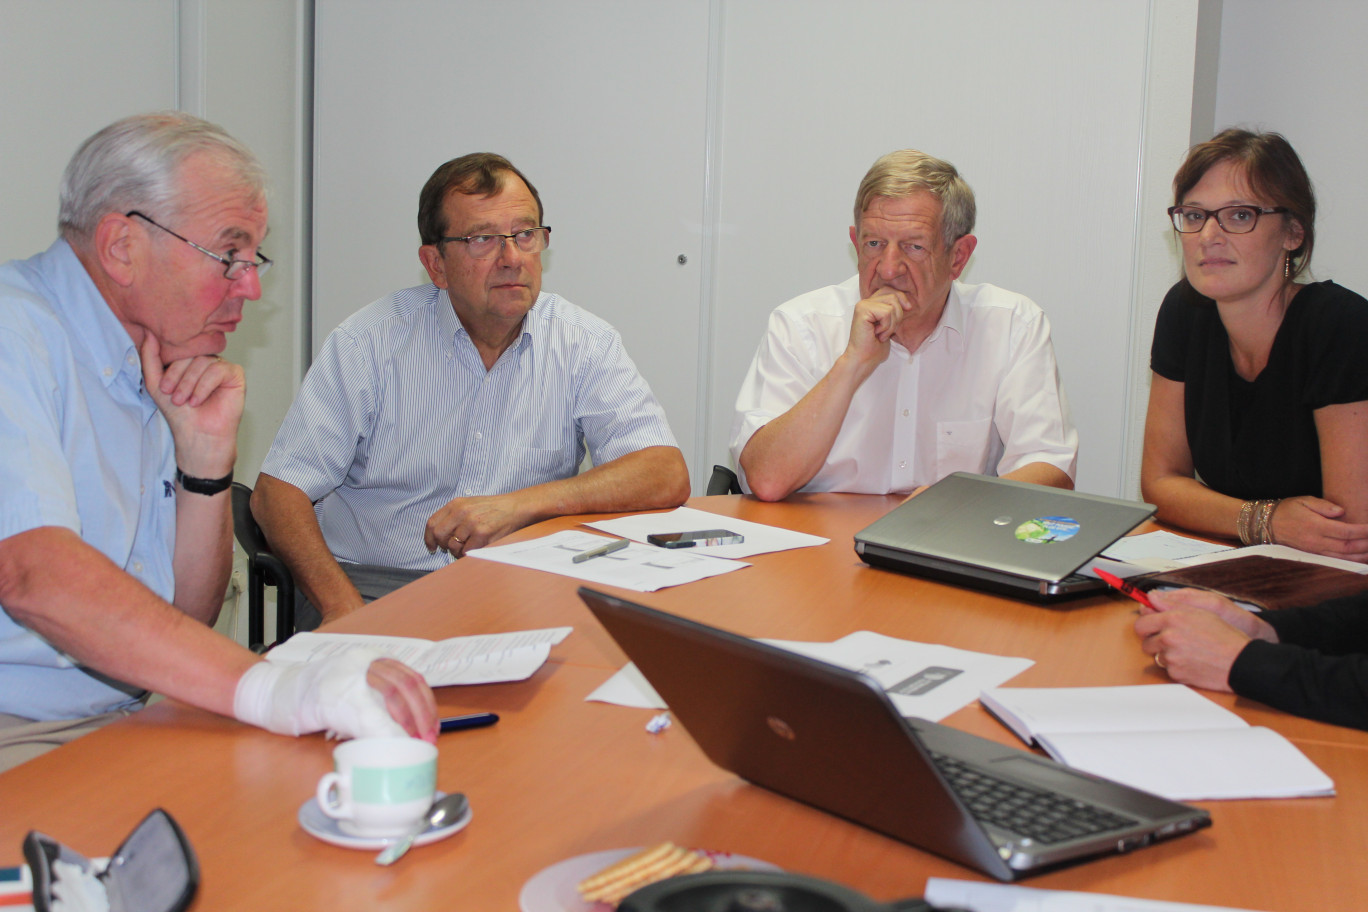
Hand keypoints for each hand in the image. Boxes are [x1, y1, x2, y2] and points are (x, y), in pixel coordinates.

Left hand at [139, 334, 243, 475]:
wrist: (197, 435)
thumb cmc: (180, 414)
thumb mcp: (156, 383)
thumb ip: (150, 357)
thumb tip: (149, 333)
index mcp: (189, 361)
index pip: (180, 350)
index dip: (171, 368)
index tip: (164, 388)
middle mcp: (206, 361)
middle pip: (191, 355)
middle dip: (179, 377)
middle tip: (175, 397)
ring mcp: (221, 366)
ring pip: (203, 361)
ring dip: (190, 384)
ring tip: (186, 402)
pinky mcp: (235, 374)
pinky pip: (219, 369)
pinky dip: (205, 386)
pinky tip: (199, 400)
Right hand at [233, 651, 437, 741]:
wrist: (275, 693)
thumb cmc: (315, 695)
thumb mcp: (352, 685)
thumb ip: (379, 695)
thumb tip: (411, 722)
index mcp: (371, 658)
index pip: (411, 678)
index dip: (427, 706)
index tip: (432, 727)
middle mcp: (363, 662)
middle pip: (405, 687)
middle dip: (421, 717)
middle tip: (425, 740)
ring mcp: (348, 678)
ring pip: (390, 700)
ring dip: (405, 727)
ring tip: (409, 745)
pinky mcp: (334, 698)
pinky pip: (368, 718)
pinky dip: (384, 735)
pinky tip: (388, 747)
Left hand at [424, 492, 528, 557]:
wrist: (514, 507)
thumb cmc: (493, 508)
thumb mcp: (469, 504)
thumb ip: (453, 516)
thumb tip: (439, 535)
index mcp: (456, 504)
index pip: (432, 523)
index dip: (429, 538)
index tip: (432, 546)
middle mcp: (461, 512)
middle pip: (439, 535)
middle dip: (443, 545)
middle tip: (451, 548)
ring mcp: (471, 523)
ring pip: (453, 546)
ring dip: (458, 551)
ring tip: (467, 547)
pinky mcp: (482, 534)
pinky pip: (467, 551)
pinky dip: (468, 553)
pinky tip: (475, 549)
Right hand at [844, 288, 910, 371]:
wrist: (864, 359)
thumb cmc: (875, 346)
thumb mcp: (889, 325)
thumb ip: (894, 311)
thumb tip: (908, 303)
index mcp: (870, 304)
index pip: (889, 290)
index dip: (901, 297)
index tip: (908, 308)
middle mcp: (865, 302)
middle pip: (893, 296)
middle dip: (898, 315)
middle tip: (888, 330)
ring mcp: (863, 305)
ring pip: (892, 305)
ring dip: (892, 324)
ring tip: (881, 333)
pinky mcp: (862, 310)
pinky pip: (886, 313)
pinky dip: (886, 327)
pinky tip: (877, 334)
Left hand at [1134, 589, 1273, 691]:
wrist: (1241, 662)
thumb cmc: (1225, 636)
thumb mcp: (1202, 612)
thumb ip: (1172, 604)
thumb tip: (1151, 597)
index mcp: (1173, 619)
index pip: (1141, 622)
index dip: (1146, 625)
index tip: (1150, 626)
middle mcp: (1168, 638)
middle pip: (1146, 642)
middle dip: (1155, 641)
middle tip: (1171, 640)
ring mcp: (1171, 657)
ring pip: (1157, 656)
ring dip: (1167, 654)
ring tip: (1188, 651)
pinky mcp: (1176, 674)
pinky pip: (1169, 670)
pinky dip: (1177, 667)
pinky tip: (1193, 661)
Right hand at [1268, 496, 1367, 561]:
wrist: (1266, 525)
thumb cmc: (1287, 510)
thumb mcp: (1303, 501)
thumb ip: (1323, 505)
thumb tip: (1341, 511)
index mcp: (1316, 526)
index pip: (1346, 531)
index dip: (1364, 531)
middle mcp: (1316, 541)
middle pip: (1348, 547)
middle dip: (1367, 544)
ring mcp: (1315, 551)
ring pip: (1344, 558)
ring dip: (1362, 556)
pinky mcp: (1313, 556)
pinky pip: (1336, 562)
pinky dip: (1351, 562)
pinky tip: (1360, 559)